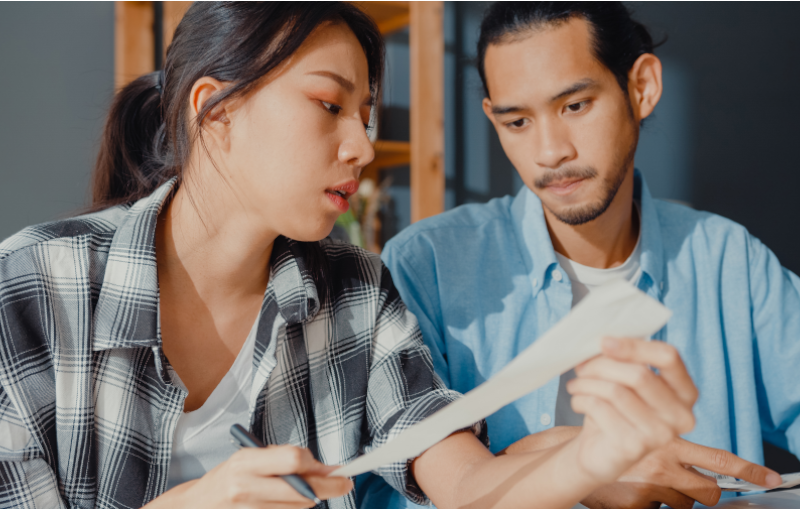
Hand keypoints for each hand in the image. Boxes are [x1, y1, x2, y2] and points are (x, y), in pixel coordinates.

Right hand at [147, 445, 352, 507]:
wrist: (195, 507)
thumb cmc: (226, 479)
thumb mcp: (249, 459)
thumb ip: (282, 459)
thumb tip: (323, 467)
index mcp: (245, 462)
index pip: (293, 460)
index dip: (318, 465)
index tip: (334, 468)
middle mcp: (245, 487)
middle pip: (300, 489)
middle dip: (328, 487)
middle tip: (345, 483)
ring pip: (297, 508)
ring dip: (310, 501)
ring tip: (310, 493)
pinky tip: (291, 505)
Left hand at [568, 337, 697, 485]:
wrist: (601, 452)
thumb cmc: (615, 409)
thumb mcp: (624, 380)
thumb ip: (624, 359)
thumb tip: (604, 339)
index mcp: (685, 392)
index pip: (669, 357)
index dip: (635, 346)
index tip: (604, 341)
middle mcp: (680, 416)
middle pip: (639, 374)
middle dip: (602, 365)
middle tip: (581, 367)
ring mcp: (660, 435)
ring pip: (615, 391)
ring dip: (587, 383)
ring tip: (576, 385)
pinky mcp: (633, 448)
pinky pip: (600, 408)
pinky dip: (581, 400)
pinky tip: (578, 402)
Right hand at [583, 438, 781, 508]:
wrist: (576, 455)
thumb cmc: (614, 441)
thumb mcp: (645, 433)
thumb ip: (670, 443)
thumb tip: (702, 465)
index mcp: (669, 442)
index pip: (719, 458)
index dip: (749, 470)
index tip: (771, 478)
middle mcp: (663, 464)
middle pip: (708, 490)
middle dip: (706, 492)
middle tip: (691, 487)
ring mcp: (650, 487)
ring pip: (683, 505)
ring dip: (672, 498)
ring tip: (646, 482)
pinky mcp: (635, 506)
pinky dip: (647, 505)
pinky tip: (631, 492)